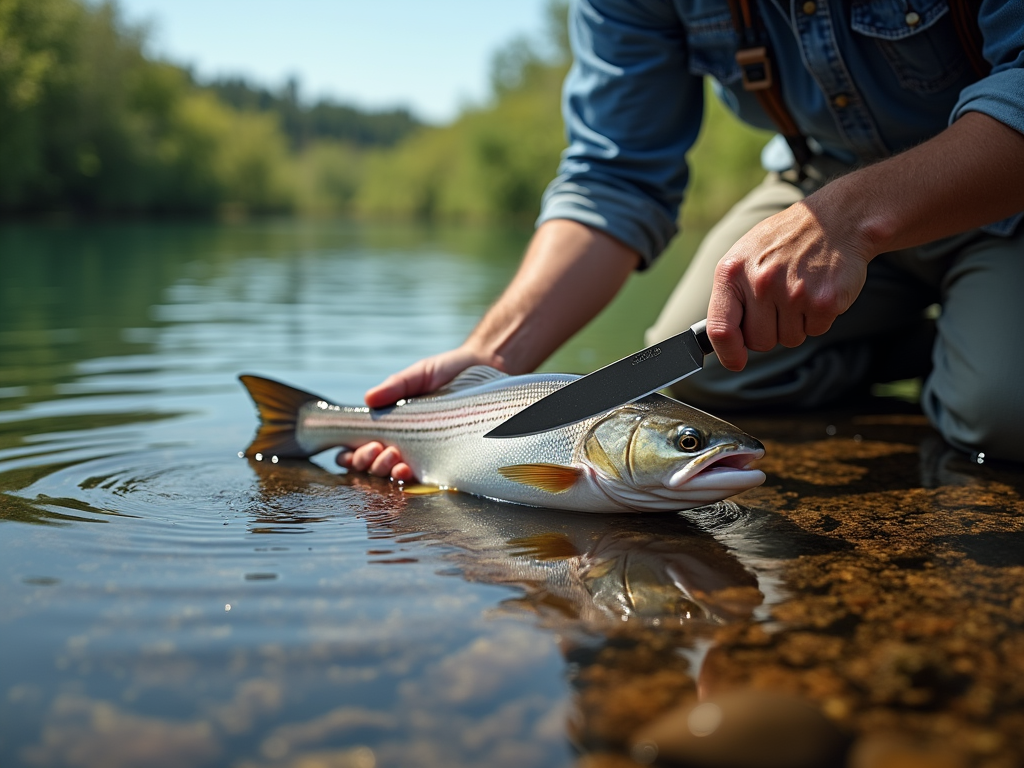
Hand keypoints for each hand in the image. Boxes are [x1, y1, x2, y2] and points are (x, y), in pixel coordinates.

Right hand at [336, 344, 497, 480]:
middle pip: (373, 467)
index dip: (351, 455)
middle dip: (368, 463)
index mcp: (391, 425)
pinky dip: (411, 478)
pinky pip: (426, 478)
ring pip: (394, 476)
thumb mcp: (419, 374)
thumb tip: (368, 399)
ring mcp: (426, 455)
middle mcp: (405, 444)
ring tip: (393, 456)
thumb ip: (395, 386)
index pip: (362, 448)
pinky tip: (407, 470)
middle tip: (377, 449)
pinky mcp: (448, 460)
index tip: (353, 449)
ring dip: (386, 471)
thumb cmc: (448, 372)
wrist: (485, 368)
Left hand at [707, 198, 871, 370]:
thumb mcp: (744, 256)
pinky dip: (818, 318)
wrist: (835, 219)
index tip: (735, 361)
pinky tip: (817, 291)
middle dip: (769, 331)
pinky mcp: (825, 301)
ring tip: (799, 291)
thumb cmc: (784, 241)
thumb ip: (730, 296)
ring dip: (795, 324)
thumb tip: (723, 340)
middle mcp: (761, 283)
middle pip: (759, 342)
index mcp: (732, 272)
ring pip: (789, 339)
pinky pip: (816, 331)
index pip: (720, 329)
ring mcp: (794, 293)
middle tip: (779, 303)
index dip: (727, 353)